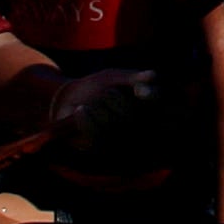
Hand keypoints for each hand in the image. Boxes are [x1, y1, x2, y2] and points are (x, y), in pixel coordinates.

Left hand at [46, 69, 160, 179]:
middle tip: (103, 93)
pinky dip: (86, 119)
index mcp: (144, 104)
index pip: (154, 99)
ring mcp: (120, 138)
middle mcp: (137, 123)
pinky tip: (81, 110)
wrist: (69, 101)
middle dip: (111, 97)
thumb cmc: (96, 86)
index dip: (149, 95)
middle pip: (129, 113)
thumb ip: (132, 77)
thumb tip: (153, 76)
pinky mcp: (102, 148)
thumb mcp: (112, 77)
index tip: (139, 90)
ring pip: (112, 123)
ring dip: (96, 107)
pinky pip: (97, 135)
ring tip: (90, 104)